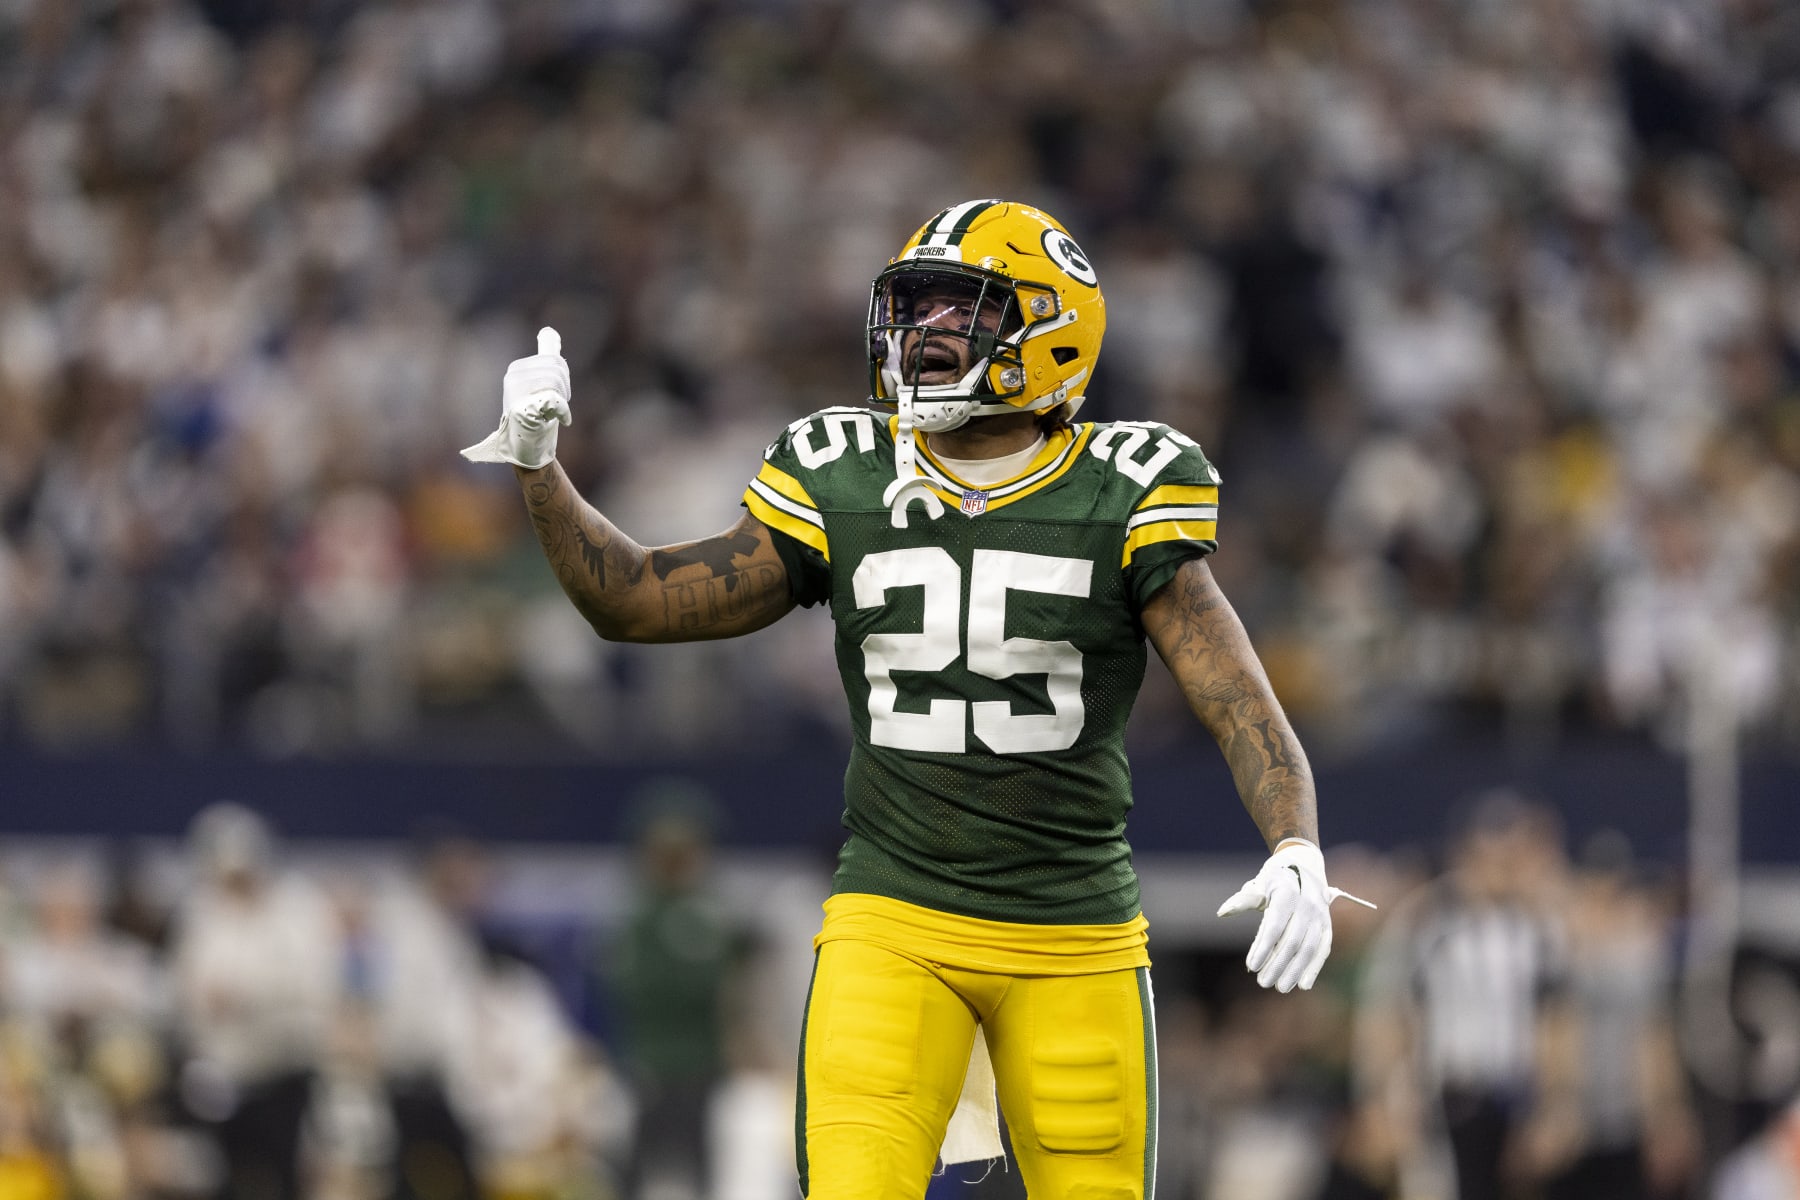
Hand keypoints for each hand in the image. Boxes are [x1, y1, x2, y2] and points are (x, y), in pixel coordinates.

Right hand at [461, 327, 570, 468]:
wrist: (527, 449)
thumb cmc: (536, 415)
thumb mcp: (540, 381)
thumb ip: (545, 357)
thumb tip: (549, 331)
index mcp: (516, 369)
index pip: (554, 361)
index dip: (564, 377)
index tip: (558, 392)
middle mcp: (513, 378)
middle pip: (557, 370)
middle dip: (565, 388)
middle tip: (558, 404)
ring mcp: (515, 394)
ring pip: (557, 384)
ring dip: (563, 401)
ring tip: (555, 413)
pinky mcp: (522, 410)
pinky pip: (555, 401)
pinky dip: (564, 412)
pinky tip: (562, 420)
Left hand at [1217, 838, 1374, 991]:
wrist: (1305, 866)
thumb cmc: (1275, 877)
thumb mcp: (1259, 884)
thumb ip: (1243, 900)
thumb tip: (1222, 912)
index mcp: (1287, 892)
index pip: (1274, 925)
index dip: (1263, 947)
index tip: (1251, 966)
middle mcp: (1307, 905)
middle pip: (1292, 941)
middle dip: (1277, 964)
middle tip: (1262, 982)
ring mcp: (1319, 916)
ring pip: (1309, 948)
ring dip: (1295, 970)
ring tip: (1281, 987)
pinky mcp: (1327, 925)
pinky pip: (1323, 949)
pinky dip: (1314, 967)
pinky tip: (1304, 985)